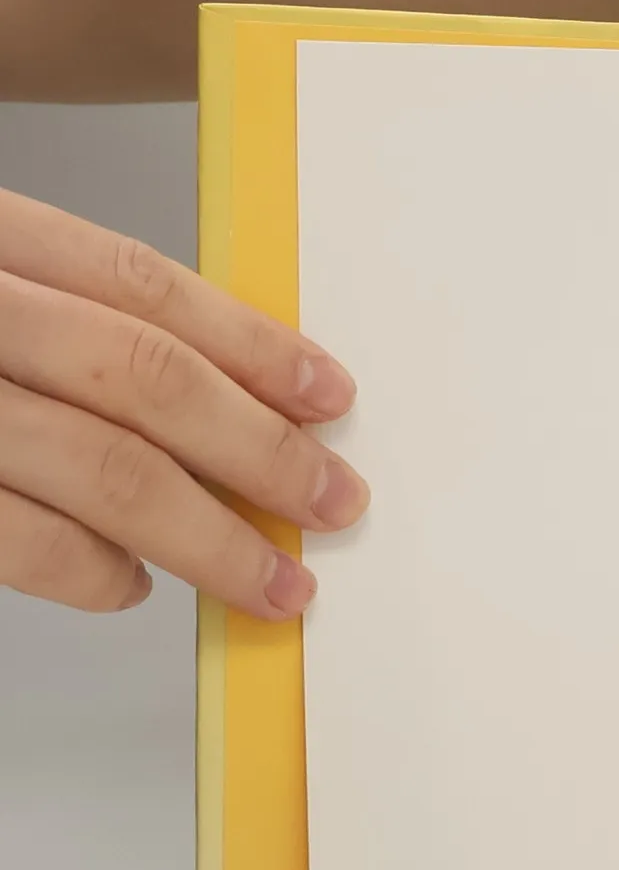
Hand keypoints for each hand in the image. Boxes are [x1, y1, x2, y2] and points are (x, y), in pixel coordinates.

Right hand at [0, 187, 366, 616]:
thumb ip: (70, 321)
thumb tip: (229, 399)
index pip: (141, 285)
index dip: (254, 344)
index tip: (333, 398)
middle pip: (146, 377)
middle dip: (263, 450)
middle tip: (336, 501)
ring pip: (106, 469)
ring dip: (212, 538)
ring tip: (274, 580)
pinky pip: (26, 541)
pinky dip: (96, 571)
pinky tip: (133, 584)